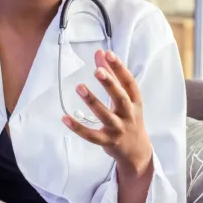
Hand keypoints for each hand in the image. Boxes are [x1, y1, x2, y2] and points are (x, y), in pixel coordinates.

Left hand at [62, 49, 152, 173]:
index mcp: (135, 101)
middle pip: (120, 98)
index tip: (109, 54)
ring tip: (80, 87)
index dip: (120, 68)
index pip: (129, 82)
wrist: (136, 150)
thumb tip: (100, 53)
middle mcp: (128, 114)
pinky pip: (91, 135)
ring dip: (92, 101)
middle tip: (97, 71)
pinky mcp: (107, 141)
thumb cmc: (128, 117)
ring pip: (105, 116)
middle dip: (110, 84)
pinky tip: (65, 118)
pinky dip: (78, 128)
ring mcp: (118, 128)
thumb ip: (112, 75)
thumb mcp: (125, 97)